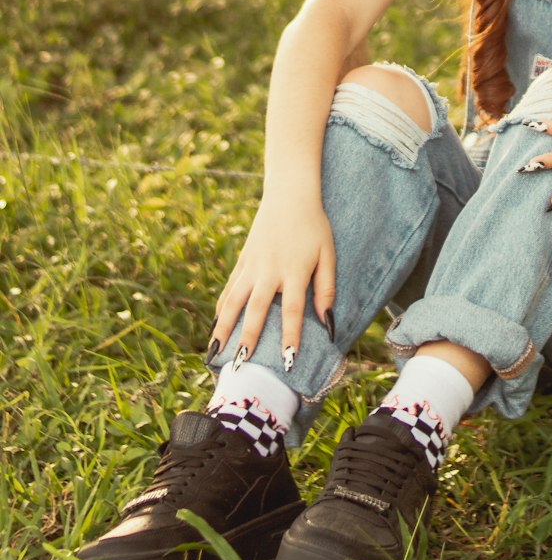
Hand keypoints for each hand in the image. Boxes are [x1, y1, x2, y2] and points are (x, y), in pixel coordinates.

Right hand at [211, 191, 335, 366]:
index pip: (292, 310)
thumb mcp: (328, 254)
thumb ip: (326, 288)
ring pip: (234, 301)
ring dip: (224, 327)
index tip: (287, 361)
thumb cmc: (314, 226)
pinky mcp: (242, 260)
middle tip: (239, 364)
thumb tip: (328, 322)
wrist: (290, 194)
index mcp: (294, 271)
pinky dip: (222, 308)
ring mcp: (252, 265)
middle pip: (256, 309)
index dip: (290, 336)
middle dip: (247, 338)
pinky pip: (229, 288)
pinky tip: (215, 325)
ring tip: (214, 352)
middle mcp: (269, 270)